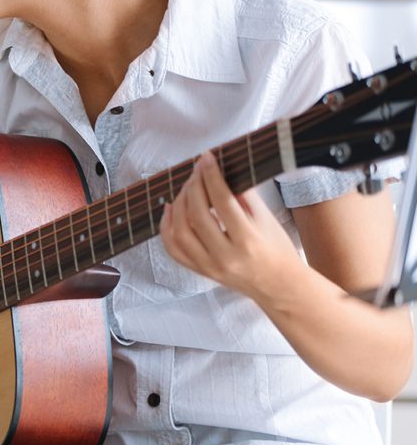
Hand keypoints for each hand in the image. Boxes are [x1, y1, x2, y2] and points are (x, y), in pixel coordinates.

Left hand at [159, 151, 302, 301]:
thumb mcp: (267, 219)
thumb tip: (221, 172)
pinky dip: (166, 227)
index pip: (223, 202)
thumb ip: (244, 196)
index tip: (207, 158)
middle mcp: (226, 256)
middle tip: (197, 171)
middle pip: (198, 216)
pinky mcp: (200, 272)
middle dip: (194, 187)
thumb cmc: (277, 249)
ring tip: (187, 188)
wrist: (279, 285)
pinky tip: (170, 209)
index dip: (212, 177)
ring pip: (180, 233)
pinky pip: (174, 249)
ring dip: (179, 204)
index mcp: (248, 241)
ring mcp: (210, 267)